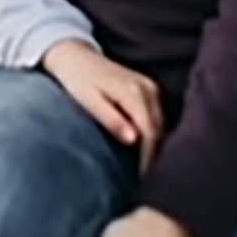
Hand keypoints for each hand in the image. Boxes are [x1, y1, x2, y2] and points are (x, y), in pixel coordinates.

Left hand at [41, 40, 162, 171]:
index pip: (150, 133)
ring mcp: (150, 87)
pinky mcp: (148, 88)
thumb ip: (112, 119)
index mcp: (134, 93)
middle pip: (160, 130)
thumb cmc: (77, 80)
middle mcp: (148, 88)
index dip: (149, 158)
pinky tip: (147, 149)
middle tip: (147, 181)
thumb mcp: (89, 101)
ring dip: (157, 146)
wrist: (74, 55)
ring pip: (161, 124)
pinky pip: (158, 116)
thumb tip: (134, 140)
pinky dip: (154, 133)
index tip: (144, 180)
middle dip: (156, 156)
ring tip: (148, 170)